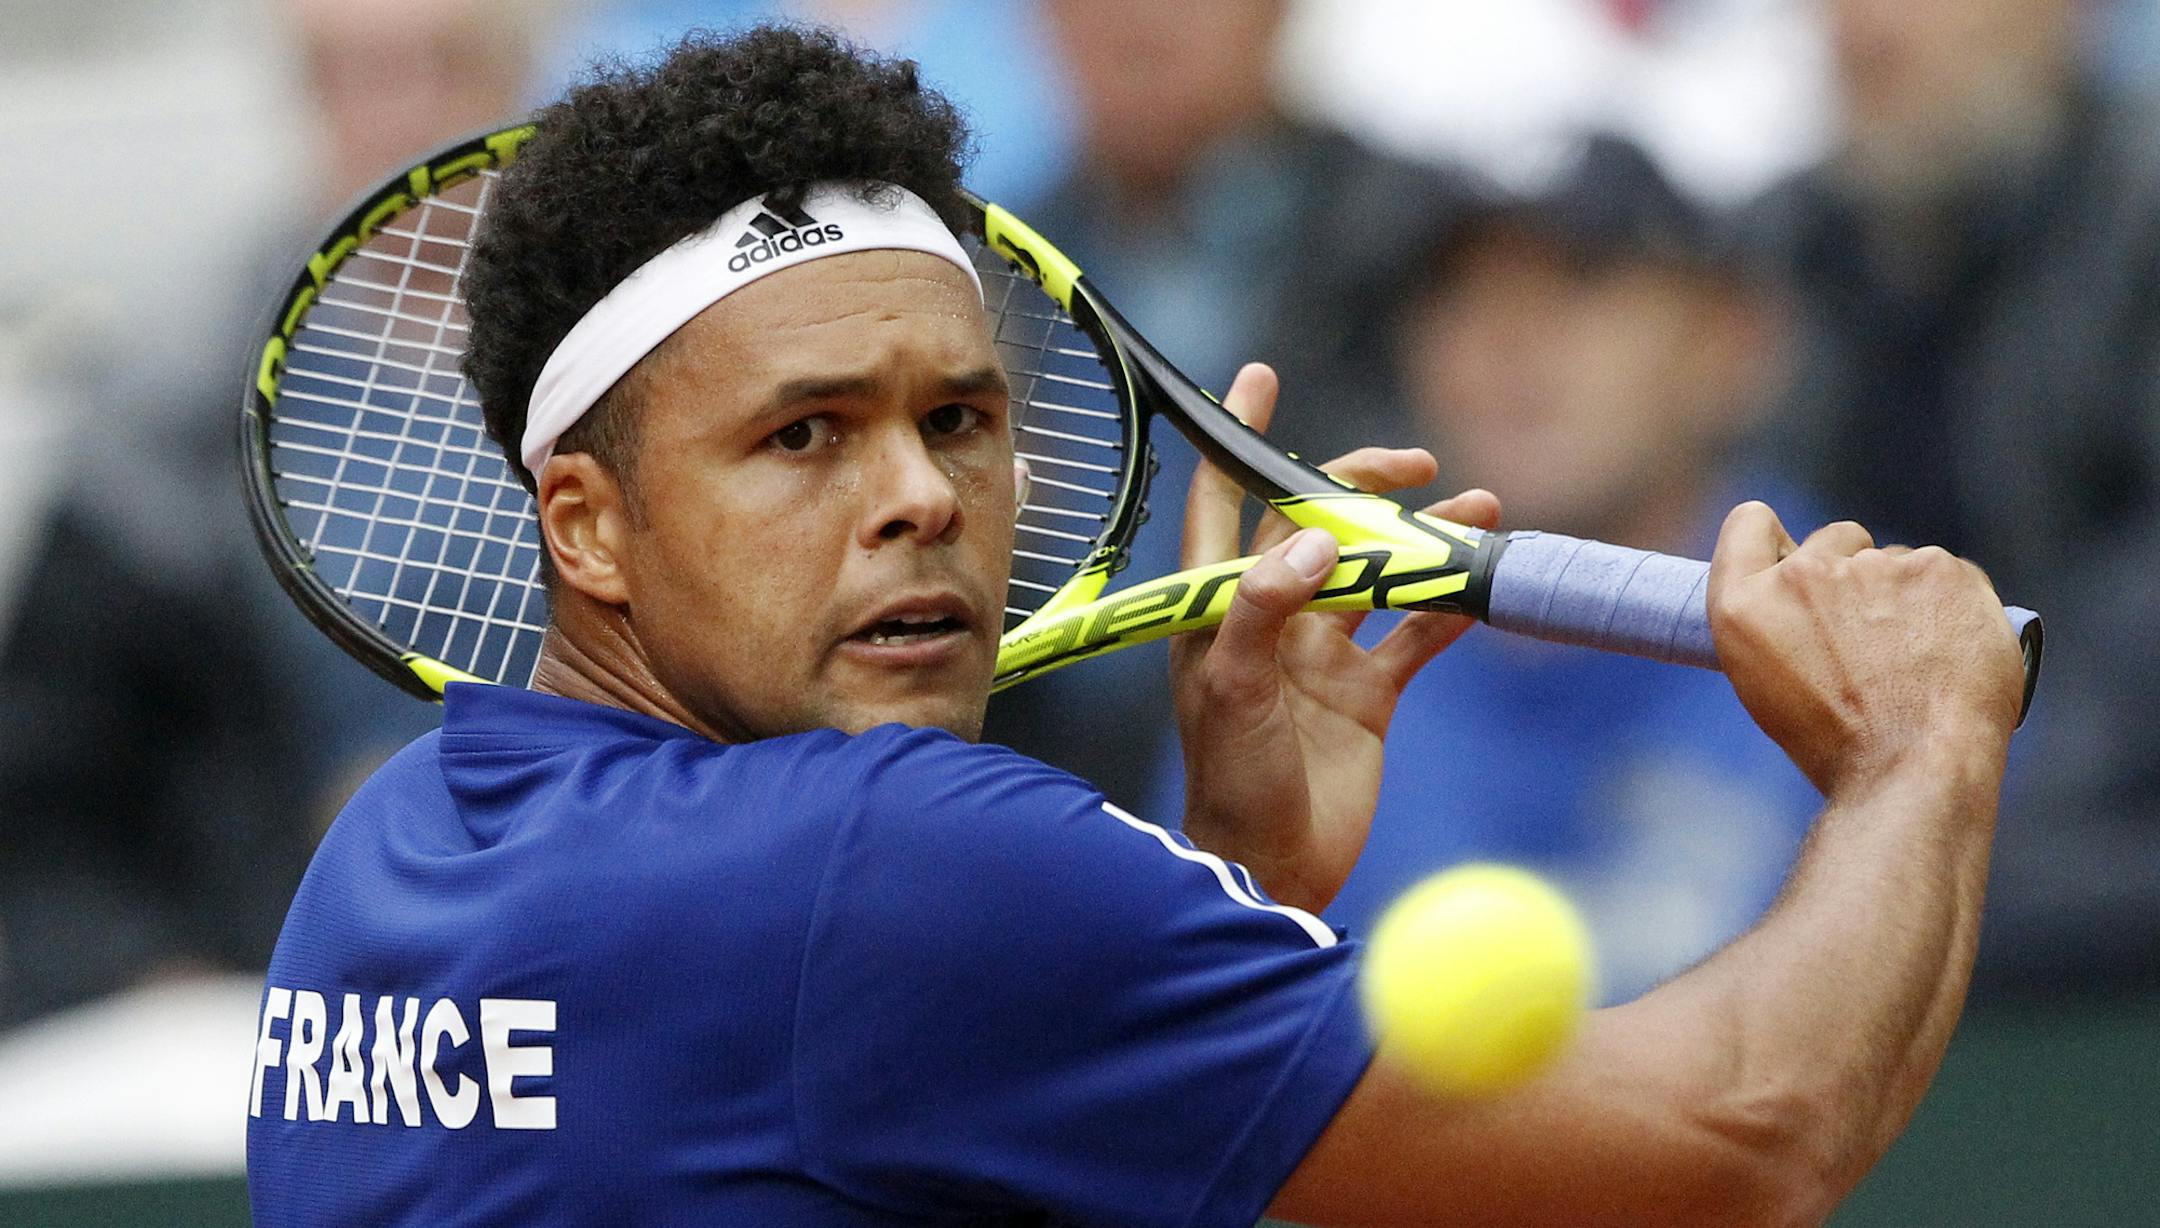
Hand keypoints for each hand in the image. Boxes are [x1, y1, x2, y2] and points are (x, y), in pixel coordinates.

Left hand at [1170, 363, 1499, 913]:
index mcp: (1218, 608)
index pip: (1223, 503)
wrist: (1273, 870)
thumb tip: (1316, 539)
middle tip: (1418, 466)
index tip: (1261, 379)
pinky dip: (1450, 608)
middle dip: (1363, 487)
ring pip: (1378, 575)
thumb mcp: (1231, 692)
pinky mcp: (1367, 695)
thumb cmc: (1231, 784)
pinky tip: (1485, 584)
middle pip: (1318, 526)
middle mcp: (1269, 620)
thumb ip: (1263, 610)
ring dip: (1425, 542)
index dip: (1240, 441)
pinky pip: (1415, 636)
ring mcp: (1321, 656)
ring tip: (1483, 511)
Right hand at [1706, 502, 2025, 795]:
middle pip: (1835, 539)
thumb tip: (1807, 594)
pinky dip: (1952, 606)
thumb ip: (1776, 620)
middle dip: (1851, 573)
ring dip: (1905, 594)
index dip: (1774, 540)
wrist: (1914, 768)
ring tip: (1915, 660)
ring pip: (1897, 562)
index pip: (1749, 523)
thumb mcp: (1766, 686)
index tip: (1794, 565)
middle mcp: (1804, 574)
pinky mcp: (1940, 569)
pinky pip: (1949, 574)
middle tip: (1868, 638)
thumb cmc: (1838, 745)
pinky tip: (1950, 650)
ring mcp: (1874, 566)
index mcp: (1746, 605)